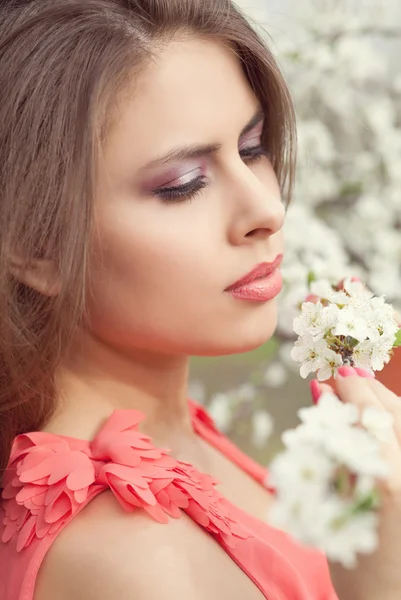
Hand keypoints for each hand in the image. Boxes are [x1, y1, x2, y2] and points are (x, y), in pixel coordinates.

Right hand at [315, 368, 400, 599]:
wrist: (389, 598)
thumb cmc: (352, 558)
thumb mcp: (329, 499)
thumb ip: (331, 444)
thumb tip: (325, 396)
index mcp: (387, 478)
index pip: (371, 414)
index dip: (352, 388)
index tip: (334, 374)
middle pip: (396, 412)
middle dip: (371, 388)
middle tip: (347, 375)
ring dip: (386, 402)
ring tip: (364, 392)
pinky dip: (396, 422)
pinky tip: (382, 422)